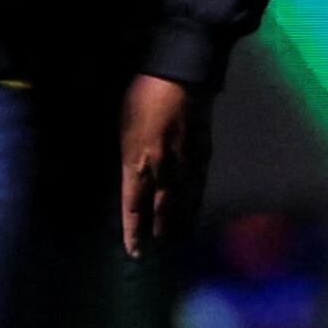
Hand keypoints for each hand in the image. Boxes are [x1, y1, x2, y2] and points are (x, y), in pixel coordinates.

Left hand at [117, 73, 206, 254]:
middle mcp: (163, 171)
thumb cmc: (143, 95)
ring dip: (180, 224)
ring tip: (178, 241)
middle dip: (159, 232)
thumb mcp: (123, 127)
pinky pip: (199, 187)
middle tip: (159, 251)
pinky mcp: (203, 154)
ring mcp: (186, 164)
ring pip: (183, 204)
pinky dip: (196, 203)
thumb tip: (132, 176)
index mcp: (137, 163)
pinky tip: (195, 210)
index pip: (134, 208)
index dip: (134, 233)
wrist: (181, 75)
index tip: (135, 252)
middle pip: (161, 211)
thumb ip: (129, 158)